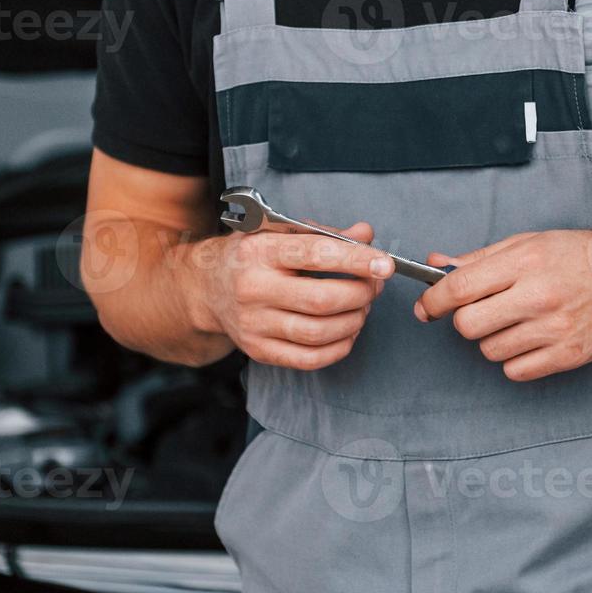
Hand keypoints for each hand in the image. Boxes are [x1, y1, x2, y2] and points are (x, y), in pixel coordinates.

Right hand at [186, 223, 394, 369]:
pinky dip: (339, 347)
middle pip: (322, 300)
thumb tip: (365, 234)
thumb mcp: (281, 233)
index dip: (356, 260)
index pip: (315, 254)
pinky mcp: (258, 350)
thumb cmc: (252, 257)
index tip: (385, 264)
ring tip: (362, 307)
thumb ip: (326, 234)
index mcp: (260, 252)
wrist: (206, 287)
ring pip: (319, 332)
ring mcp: (254, 324)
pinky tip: (348, 331)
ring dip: (354, 321)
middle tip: (374, 286)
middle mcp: (253, 289)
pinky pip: (309, 359)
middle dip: (361, 294)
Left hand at [413, 229, 591, 381]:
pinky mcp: (567, 356)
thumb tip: (436, 265)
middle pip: (468, 326)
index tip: (429, 306)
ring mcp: (554, 329)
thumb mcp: (530, 243)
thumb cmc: (581, 258)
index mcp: (525, 262)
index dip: (435, 300)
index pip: (459, 288)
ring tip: (516, 322)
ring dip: (493, 340)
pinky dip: (515, 360)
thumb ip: (481, 258)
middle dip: (465, 321)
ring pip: (490, 351)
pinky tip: (530, 340)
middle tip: (480, 313)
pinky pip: (516, 371)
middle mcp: (538, 296)